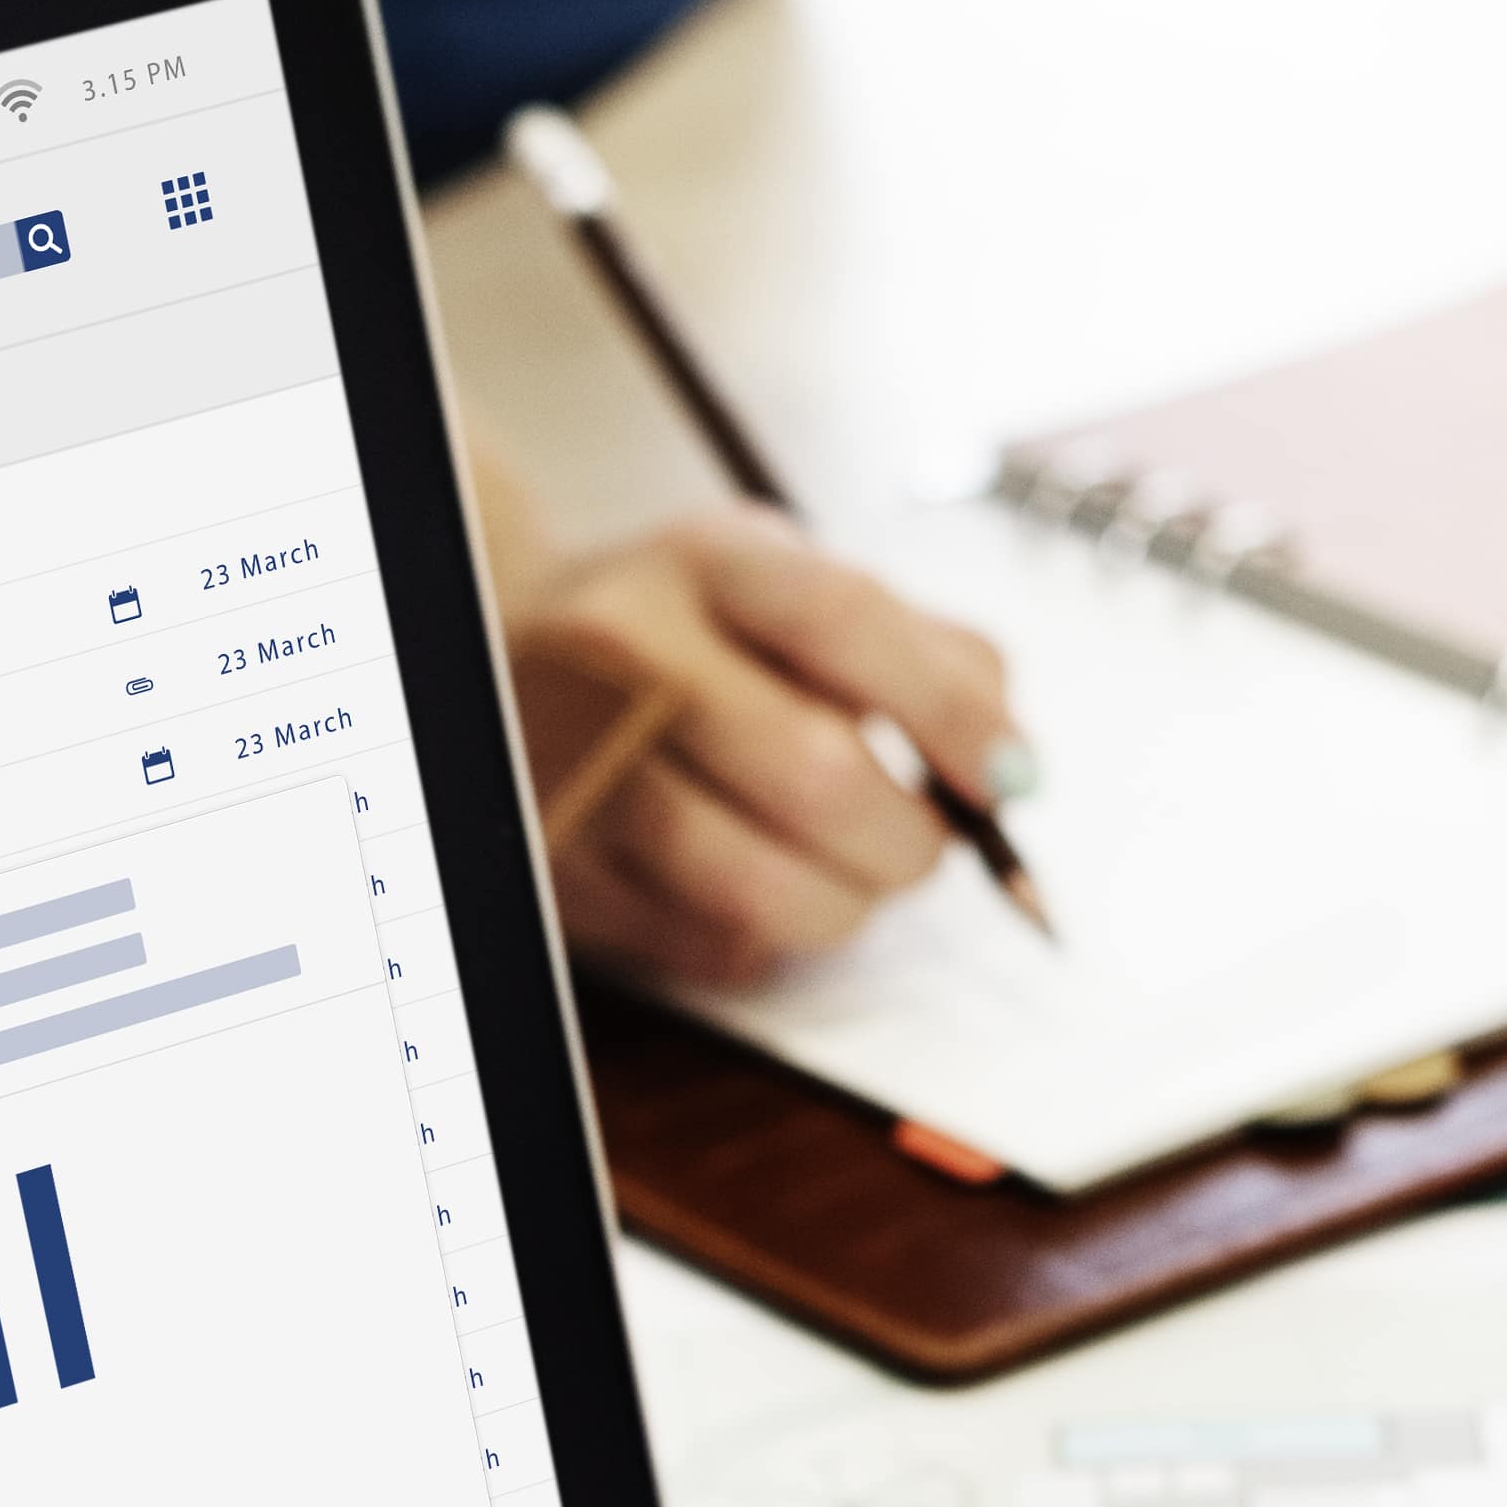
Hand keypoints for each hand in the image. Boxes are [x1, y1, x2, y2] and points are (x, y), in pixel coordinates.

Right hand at [499, 503, 1021, 987]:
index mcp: (705, 562)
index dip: (949, 713)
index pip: (846, 624)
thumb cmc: (680, 624)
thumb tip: (1007, 769)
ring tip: (853, 881)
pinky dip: (759, 942)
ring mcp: (578, 765)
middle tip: (922, 848)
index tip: (1007, 779)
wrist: (499, 648)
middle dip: (905, 839)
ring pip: (753, 883)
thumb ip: (921, 649)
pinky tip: (762, 898)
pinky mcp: (556, 865)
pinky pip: (695, 944)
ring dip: (841, 905)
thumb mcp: (790, 583)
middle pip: (813, 773)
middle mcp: (625, 651)